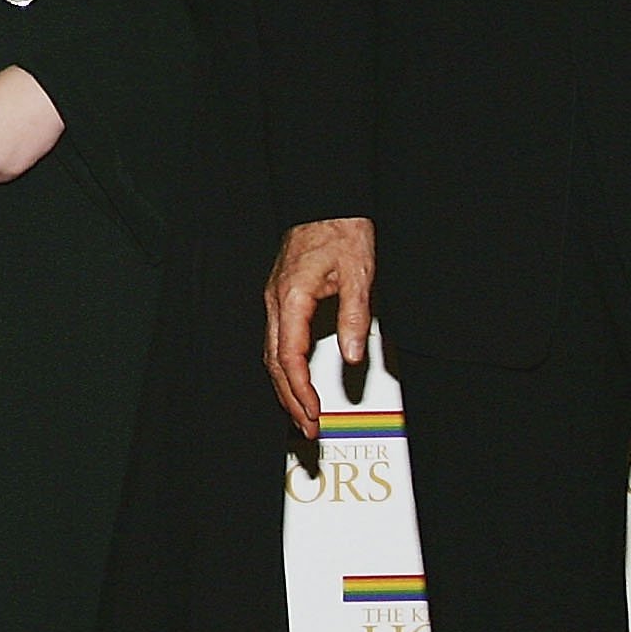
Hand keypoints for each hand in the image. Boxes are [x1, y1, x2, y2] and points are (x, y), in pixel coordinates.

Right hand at [264, 216, 376, 438]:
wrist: (326, 202)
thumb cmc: (341, 231)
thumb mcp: (358, 274)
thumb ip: (353, 316)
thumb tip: (352, 356)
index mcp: (291, 297)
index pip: (290, 357)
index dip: (300, 390)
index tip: (314, 414)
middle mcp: (277, 302)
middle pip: (275, 362)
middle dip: (290, 400)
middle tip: (309, 429)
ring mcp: (275, 300)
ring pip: (272, 354)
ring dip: (286, 387)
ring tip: (303, 414)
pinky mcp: (281, 297)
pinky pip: (277, 341)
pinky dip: (285, 367)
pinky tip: (295, 380)